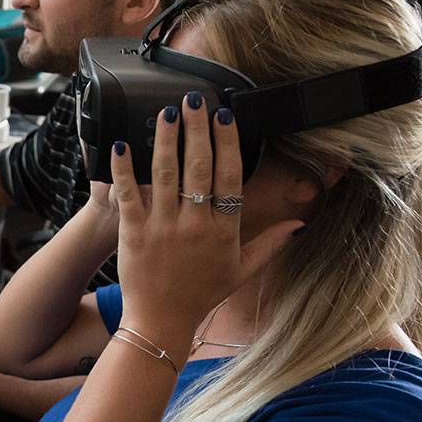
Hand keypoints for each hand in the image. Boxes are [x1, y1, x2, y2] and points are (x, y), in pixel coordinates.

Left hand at [109, 94, 300, 346]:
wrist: (161, 322)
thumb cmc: (201, 295)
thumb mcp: (241, 271)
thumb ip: (271, 244)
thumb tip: (301, 224)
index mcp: (224, 230)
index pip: (229, 176)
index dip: (228, 142)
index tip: (225, 115)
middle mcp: (195, 225)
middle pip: (199, 167)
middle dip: (197, 128)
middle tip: (194, 99)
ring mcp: (163, 227)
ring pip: (166, 173)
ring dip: (165, 138)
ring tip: (165, 111)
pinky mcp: (134, 232)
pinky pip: (130, 194)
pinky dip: (124, 168)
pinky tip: (121, 144)